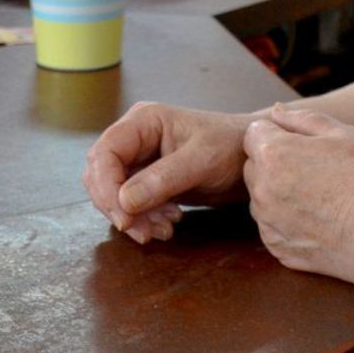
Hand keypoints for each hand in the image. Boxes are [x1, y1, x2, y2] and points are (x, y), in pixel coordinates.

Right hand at [84, 102, 255, 243]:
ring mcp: (139, 159)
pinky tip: (169, 224)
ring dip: (131, 217)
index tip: (125, 218)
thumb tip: (124, 202)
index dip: (106, 187)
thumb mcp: (201, 161)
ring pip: (113, 193)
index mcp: (143, 121)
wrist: (253, 158)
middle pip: (100, 174)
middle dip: (117, 207)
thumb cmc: (232, 147)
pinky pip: (130, 203)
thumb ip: (163, 179)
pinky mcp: (147, 180)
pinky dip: (143, 219)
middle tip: (143, 231)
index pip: (105, 153)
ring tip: (163, 230)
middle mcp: (135, 138)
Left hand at [242, 106, 353, 291]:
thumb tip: (275, 113)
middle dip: (274, 162)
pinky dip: (287, 221)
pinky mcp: (279, 250)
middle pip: (254, 166)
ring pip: (262, 198)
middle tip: (316, 169)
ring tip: (321, 195)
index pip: (254, 133)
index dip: (279, 133)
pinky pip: (272, 227)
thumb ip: (302, 119)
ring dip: (279, 192)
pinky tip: (319, 220)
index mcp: (274, 154)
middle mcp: (262, 190)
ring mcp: (269, 224)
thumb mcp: (344, 133)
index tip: (306, 144)